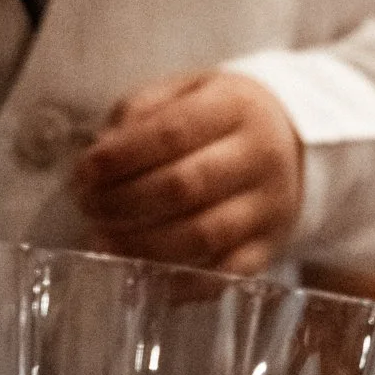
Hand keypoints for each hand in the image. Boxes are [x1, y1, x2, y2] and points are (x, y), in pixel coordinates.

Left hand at [72, 70, 302, 275]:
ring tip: (102, 241)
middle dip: (123, 201)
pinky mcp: (267, 250)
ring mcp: (268, 208)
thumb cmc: (218, 120)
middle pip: (186, 186)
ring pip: (202, 236)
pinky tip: (139, 275)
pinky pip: (221, 276)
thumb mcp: (184, 93)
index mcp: (236, 107)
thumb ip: (139, 114)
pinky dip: (175, 282)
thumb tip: (99, 156)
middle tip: (87, 207)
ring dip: (141, 244)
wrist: (290, 148)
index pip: (174, 131)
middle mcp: (259, 157)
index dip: (122, 155)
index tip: (84, 170)